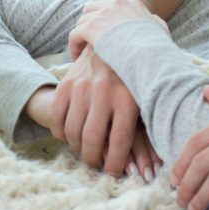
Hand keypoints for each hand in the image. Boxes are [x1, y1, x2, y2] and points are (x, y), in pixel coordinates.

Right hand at [48, 44, 158, 177]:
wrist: (115, 38)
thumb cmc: (136, 76)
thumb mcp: (147, 97)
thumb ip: (148, 129)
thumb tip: (152, 169)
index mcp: (128, 98)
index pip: (119, 142)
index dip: (114, 163)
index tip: (114, 171)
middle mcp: (104, 92)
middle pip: (91, 140)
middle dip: (93, 160)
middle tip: (97, 164)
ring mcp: (82, 87)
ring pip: (72, 131)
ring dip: (76, 148)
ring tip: (85, 150)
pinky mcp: (67, 83)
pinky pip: (56, 117)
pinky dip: (60, 132)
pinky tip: (69, 135)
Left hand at [69, 0, 168, 57]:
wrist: (148, 53)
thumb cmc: (156, 45)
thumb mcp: (160, 29)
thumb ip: (155, 22)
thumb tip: (154, 20)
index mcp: (129, 3)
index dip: (100, 10)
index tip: (99, 22)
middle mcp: (114, 4)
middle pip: (92, 6)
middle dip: (88, 20)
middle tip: (87, 36)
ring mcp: (101, 14)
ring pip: (82, 20)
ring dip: (81, 33)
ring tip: (81, 48)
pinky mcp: (90, 28)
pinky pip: (75, 34)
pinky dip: (74, 45)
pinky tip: (76, 55)